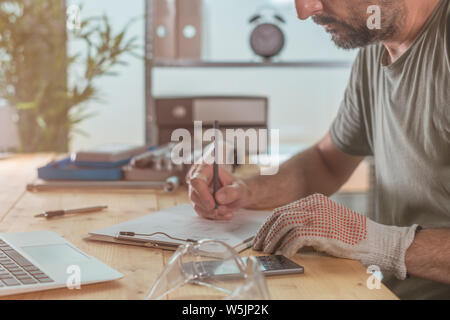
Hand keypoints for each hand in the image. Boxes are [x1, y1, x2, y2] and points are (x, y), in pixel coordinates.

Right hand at [187, 163, 250, 219]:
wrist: (238, 195)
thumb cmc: (238, 188)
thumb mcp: (240, 189)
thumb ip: (232, 192)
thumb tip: (219, 198)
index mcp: (206, 168)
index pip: (197, 181)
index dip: (202, 194)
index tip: (213, 205)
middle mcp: (197, 179)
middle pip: (194, 195)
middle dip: (209, 207)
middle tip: (224, 211)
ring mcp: (196, 191)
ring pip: (197, 205)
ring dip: (212, 213)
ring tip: (228, 212)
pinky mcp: (197, 202)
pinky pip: (201, 212)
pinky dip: (213, 216)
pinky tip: (225, 214)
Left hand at [253, 194, 419, 278]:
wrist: (375, 239)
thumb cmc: (350, 234)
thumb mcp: (325, 220)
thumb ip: (306, 222)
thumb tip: (281, 235)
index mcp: (313, 200)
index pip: (282, 210)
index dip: (268, 224)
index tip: (260, 236)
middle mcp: (313, 204)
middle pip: (279, 216)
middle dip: (266, 232)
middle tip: (258, 246)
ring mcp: (317, 215)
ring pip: (284, 225)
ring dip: (273, 241)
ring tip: (268, 252)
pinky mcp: (322, 229)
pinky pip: (296, 238)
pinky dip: (286, 248)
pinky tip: (283, 255)